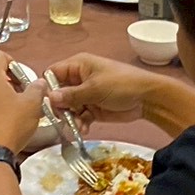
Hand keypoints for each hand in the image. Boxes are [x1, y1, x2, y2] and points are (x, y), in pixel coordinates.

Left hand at [0, 52, 45, 151]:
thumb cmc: (12, 123)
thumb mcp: (32, 104)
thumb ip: (37, 88)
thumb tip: (40, 82)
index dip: (13, 61)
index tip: (23, 76)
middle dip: (13, 80)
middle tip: (27, 93)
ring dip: (8, 94)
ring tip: (22, 108)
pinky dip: (0, 106)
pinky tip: (12, 119)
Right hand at [46, 53, 161, 128]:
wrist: (147, 99)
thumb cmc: (121, 84)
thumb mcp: (95, 88)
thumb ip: (71, 94)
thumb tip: (49, 98)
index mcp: (78, 66)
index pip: (53, 73)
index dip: (48, 87)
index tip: (47, 102)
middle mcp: (79, 79)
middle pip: (58, 93)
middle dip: (59, 107)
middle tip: (62, 117)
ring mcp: (86, 94)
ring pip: (68, 107)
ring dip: (70, 117)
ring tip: (76, 125)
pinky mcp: (93, 108)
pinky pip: (79, 116)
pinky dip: (80, 123)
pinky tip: (84, 128)